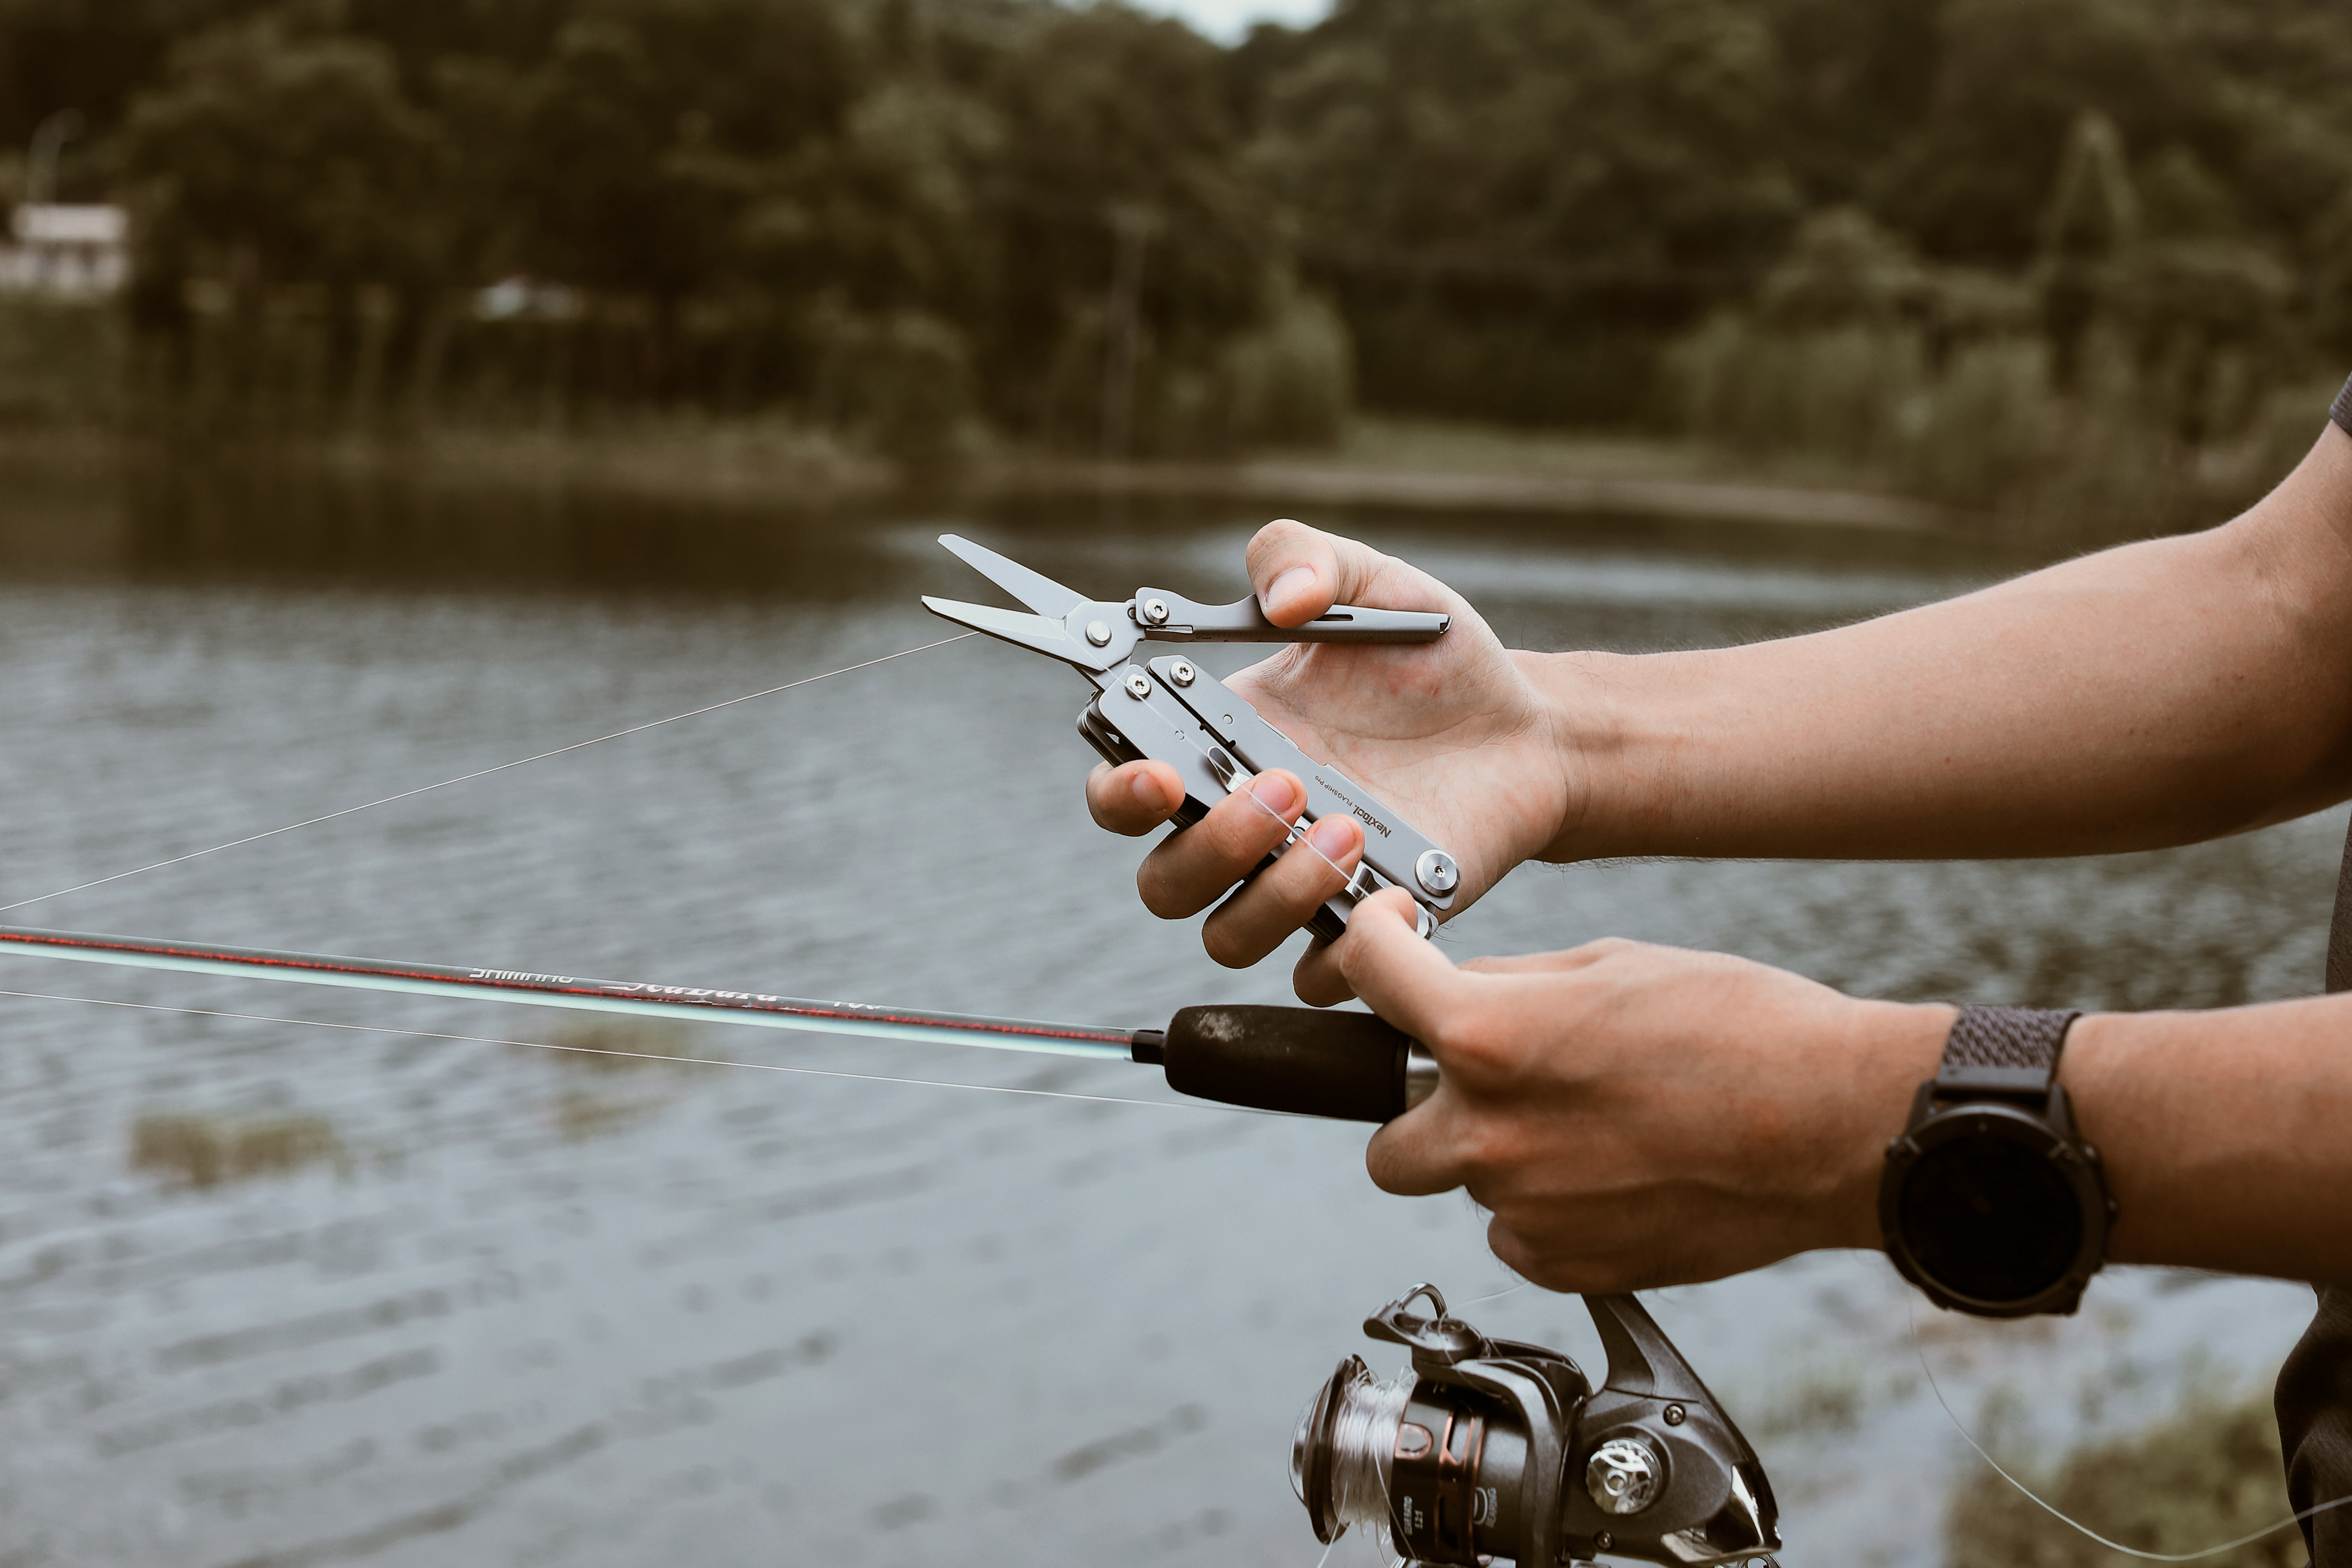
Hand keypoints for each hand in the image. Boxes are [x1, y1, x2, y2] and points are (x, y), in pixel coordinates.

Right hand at [1086, 519, 1576, 1002]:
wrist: (1525, 727)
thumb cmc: (1432, 660)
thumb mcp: (1372, 583)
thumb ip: (1305, 559)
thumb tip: (1280, 598)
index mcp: (1217, 747)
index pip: (1122, 794)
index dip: (1117, 794)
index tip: (1156, 774)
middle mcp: (1244, 827)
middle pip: (1165, 884)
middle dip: (1210, 845)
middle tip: (1286, 786)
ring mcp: (1298, 885)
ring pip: (1229, 936)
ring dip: (1275, 894)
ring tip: (1350, 827)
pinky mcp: (1360, 925)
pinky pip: (1319, 977)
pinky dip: (1345, 951)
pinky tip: (1397, 893)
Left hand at [1339, 890, 1949, 1291]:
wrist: (1839, 1124)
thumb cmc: (1746, 1030)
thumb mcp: (1612, 965)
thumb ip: (1511, 985)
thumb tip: (1455, 990)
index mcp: (1487, 1035)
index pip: (1367, 975)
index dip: (1371, 948)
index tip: (1387, 946)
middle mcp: (1488, 1130)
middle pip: (1386, 1134)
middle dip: (1426, 1107)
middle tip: (1496, 1084)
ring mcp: (1523, 1209)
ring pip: (1464, 1187)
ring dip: (1500, 1158)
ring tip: (1590, 1128)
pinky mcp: (1566, 1265)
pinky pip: (1517, 1236)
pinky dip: (1549, 1212)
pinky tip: (1618, 1176)